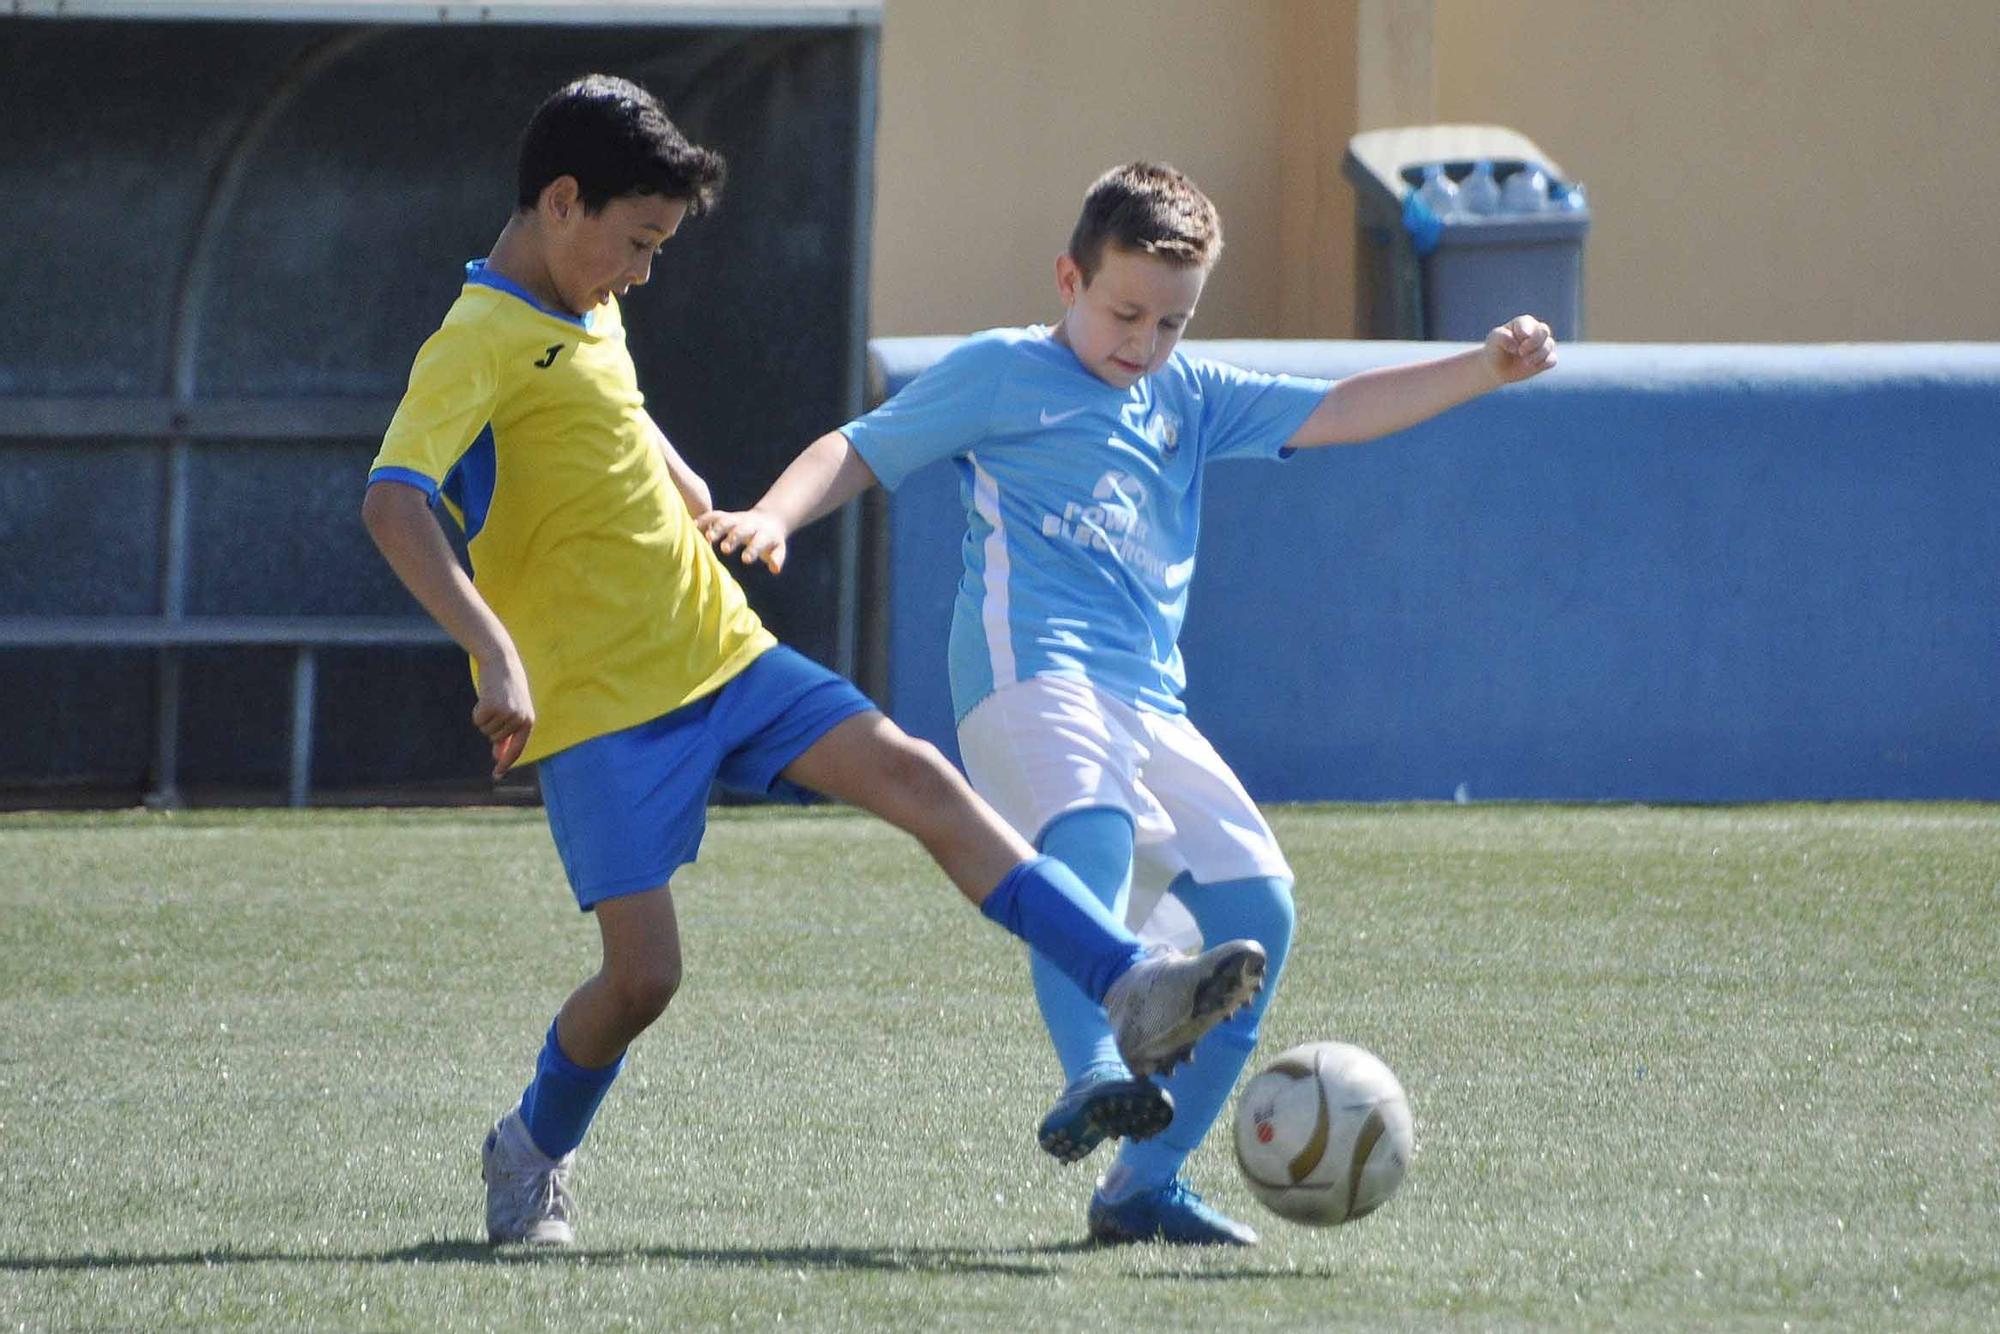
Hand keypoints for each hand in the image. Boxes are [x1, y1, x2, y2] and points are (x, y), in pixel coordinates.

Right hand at [471, 653, 534, 778]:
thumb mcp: (512, 710)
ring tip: (493, 699)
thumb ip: (508, 733)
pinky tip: (485, 697)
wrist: (502, 662)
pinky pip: (478, 720)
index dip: (506, 762)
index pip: (517, 748)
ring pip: (485, 730)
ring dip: (484, 716)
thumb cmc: (507, 688)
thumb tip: (499, 755)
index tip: (496, 774)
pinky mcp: (492, 707)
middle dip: (491, 725)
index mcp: (528, 721)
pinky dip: (477, 711)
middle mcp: (519, 719)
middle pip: (495, 738)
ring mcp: (506, 714)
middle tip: (496, 704)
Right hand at [695, 507, 789, 573]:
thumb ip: (777, 558)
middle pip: (740, 530)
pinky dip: (704, 520)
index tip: (745, 559)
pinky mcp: (726, 516)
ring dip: (716, 528)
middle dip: (732, 538)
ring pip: (725, 521)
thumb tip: (775, 569)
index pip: (759, 542)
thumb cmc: (771, 542)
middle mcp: (749, 525)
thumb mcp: (778, 549)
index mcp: (763, 534)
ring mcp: (736, 519)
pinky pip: (713, 515)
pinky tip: (693, 527)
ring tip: (707, 538)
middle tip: (725, 549)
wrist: (769, 519)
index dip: (752, 550)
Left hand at [1484, 315, 1556, 384]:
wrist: (1497, 367)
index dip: (1522, 334)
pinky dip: (1544, 363)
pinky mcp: (1546, 359)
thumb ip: (1503, 337)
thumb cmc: (1495, 349)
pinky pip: (1552, 360)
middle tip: (1521, 352)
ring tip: (1525, 362)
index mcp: (1523, 323)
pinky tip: (1532, 366)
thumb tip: (1517, 346)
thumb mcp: (1494, 340)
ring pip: (1549, 345)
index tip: (1513, 345)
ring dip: (1537, 355)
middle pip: (1544, 330)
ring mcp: (1542, 345)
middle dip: (1533, 342)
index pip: (1527, 324)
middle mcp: (1536, 331)